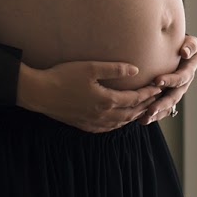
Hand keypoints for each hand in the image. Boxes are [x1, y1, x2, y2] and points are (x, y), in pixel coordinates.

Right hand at [16, 61, 162, 132]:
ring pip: (119, 124)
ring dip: (133, 117)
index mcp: (106, 100)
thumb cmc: (63, 76)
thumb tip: (135, 69)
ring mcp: (92, 122)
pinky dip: (118, 125)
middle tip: (155, 100)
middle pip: (130, 114)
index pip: (134, 99)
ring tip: (142, 111)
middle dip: (145, 106)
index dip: (147, 94)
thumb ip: (114, 69)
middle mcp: (102, 115)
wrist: (39, 93)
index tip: (158, 88)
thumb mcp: (91, 68)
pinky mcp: (83, 125)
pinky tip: (118, 121)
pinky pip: (106, 129)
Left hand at [139, 34, 196, 125]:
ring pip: (168, 106)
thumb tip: (185, 52)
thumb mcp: (191, 43)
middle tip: (150, 109)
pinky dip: (154, 115)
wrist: (179, 51)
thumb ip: (190, 46)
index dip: (170, 80)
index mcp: (188, 72)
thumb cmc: (183, 44)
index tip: (157, 80)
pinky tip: (141, 120)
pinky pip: (163, 109)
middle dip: (162, 103)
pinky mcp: (168, 97)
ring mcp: (176, 92)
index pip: (181, 78)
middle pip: (174, 97)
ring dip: (157, 113)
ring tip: (144, 119)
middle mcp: (183, 85)